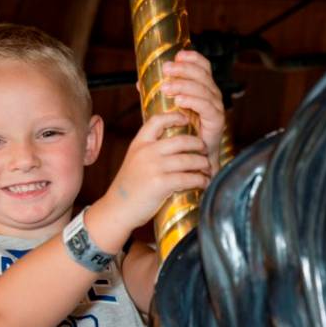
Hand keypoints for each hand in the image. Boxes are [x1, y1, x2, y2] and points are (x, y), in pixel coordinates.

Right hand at [92, 111, 213, 244]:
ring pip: (188, 160)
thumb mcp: (134, 162)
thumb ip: (149, 152)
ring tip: (208, 168)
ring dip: (203, 164)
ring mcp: (154, 167)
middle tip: (205, 149)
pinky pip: (188, 178)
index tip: (186, 119)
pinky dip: (200, 180)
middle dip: (198, 144)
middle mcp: (147, 152)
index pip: (157, 121)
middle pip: (181, 140)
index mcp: (139, 144)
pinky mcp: (161, 184)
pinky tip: (204, 183)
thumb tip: (171, 148)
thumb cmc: (128, 189)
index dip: (174, 116)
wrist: (117, 209)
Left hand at [160, 50, 225, 172]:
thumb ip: (158, 96)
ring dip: (184, 85)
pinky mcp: (217, 121)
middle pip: (202, 75)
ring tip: (167, 87)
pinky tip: (179, 101)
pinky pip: (206, 107)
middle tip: (166, 69)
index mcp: (203, 89)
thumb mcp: (168, 110)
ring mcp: (216, 108)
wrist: (196, 159)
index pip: (203, 67)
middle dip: (183, 69)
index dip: (193, 58)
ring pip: (203, 89)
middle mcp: (212, 95)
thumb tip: (138, 83)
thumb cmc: (182, 133)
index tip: (177, 55)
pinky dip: (192, 101)